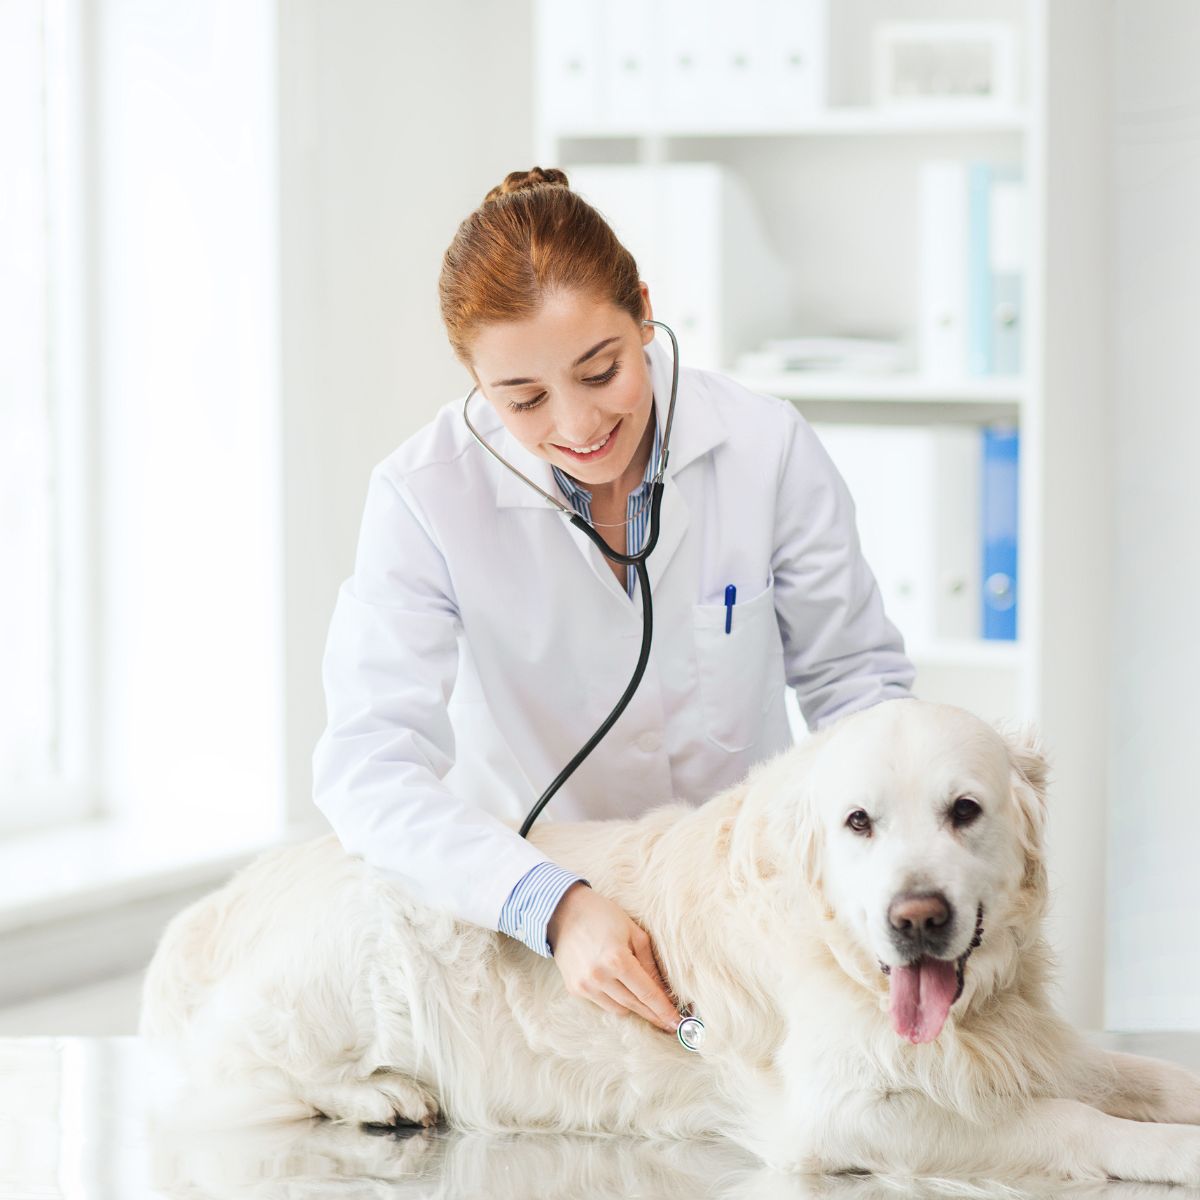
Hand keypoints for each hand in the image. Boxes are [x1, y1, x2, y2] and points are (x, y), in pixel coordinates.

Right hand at [546, 882, 679, 1034]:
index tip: (678, 1023)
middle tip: (669, 1023)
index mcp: (617, 960)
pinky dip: (614, 999)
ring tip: (644, 1002)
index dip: (664, 1010)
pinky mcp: (574, 989)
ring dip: (633, 1006)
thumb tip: (664, 992)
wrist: (563, 912)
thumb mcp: (634, 933)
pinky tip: (619, 988)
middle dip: (653, 1015)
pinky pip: (601, 1003)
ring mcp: (584, 985)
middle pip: (634, 1005)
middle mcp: (599, 976)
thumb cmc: (603, 915)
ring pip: (618, 1009)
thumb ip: (650, 964)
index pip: (647, 993)